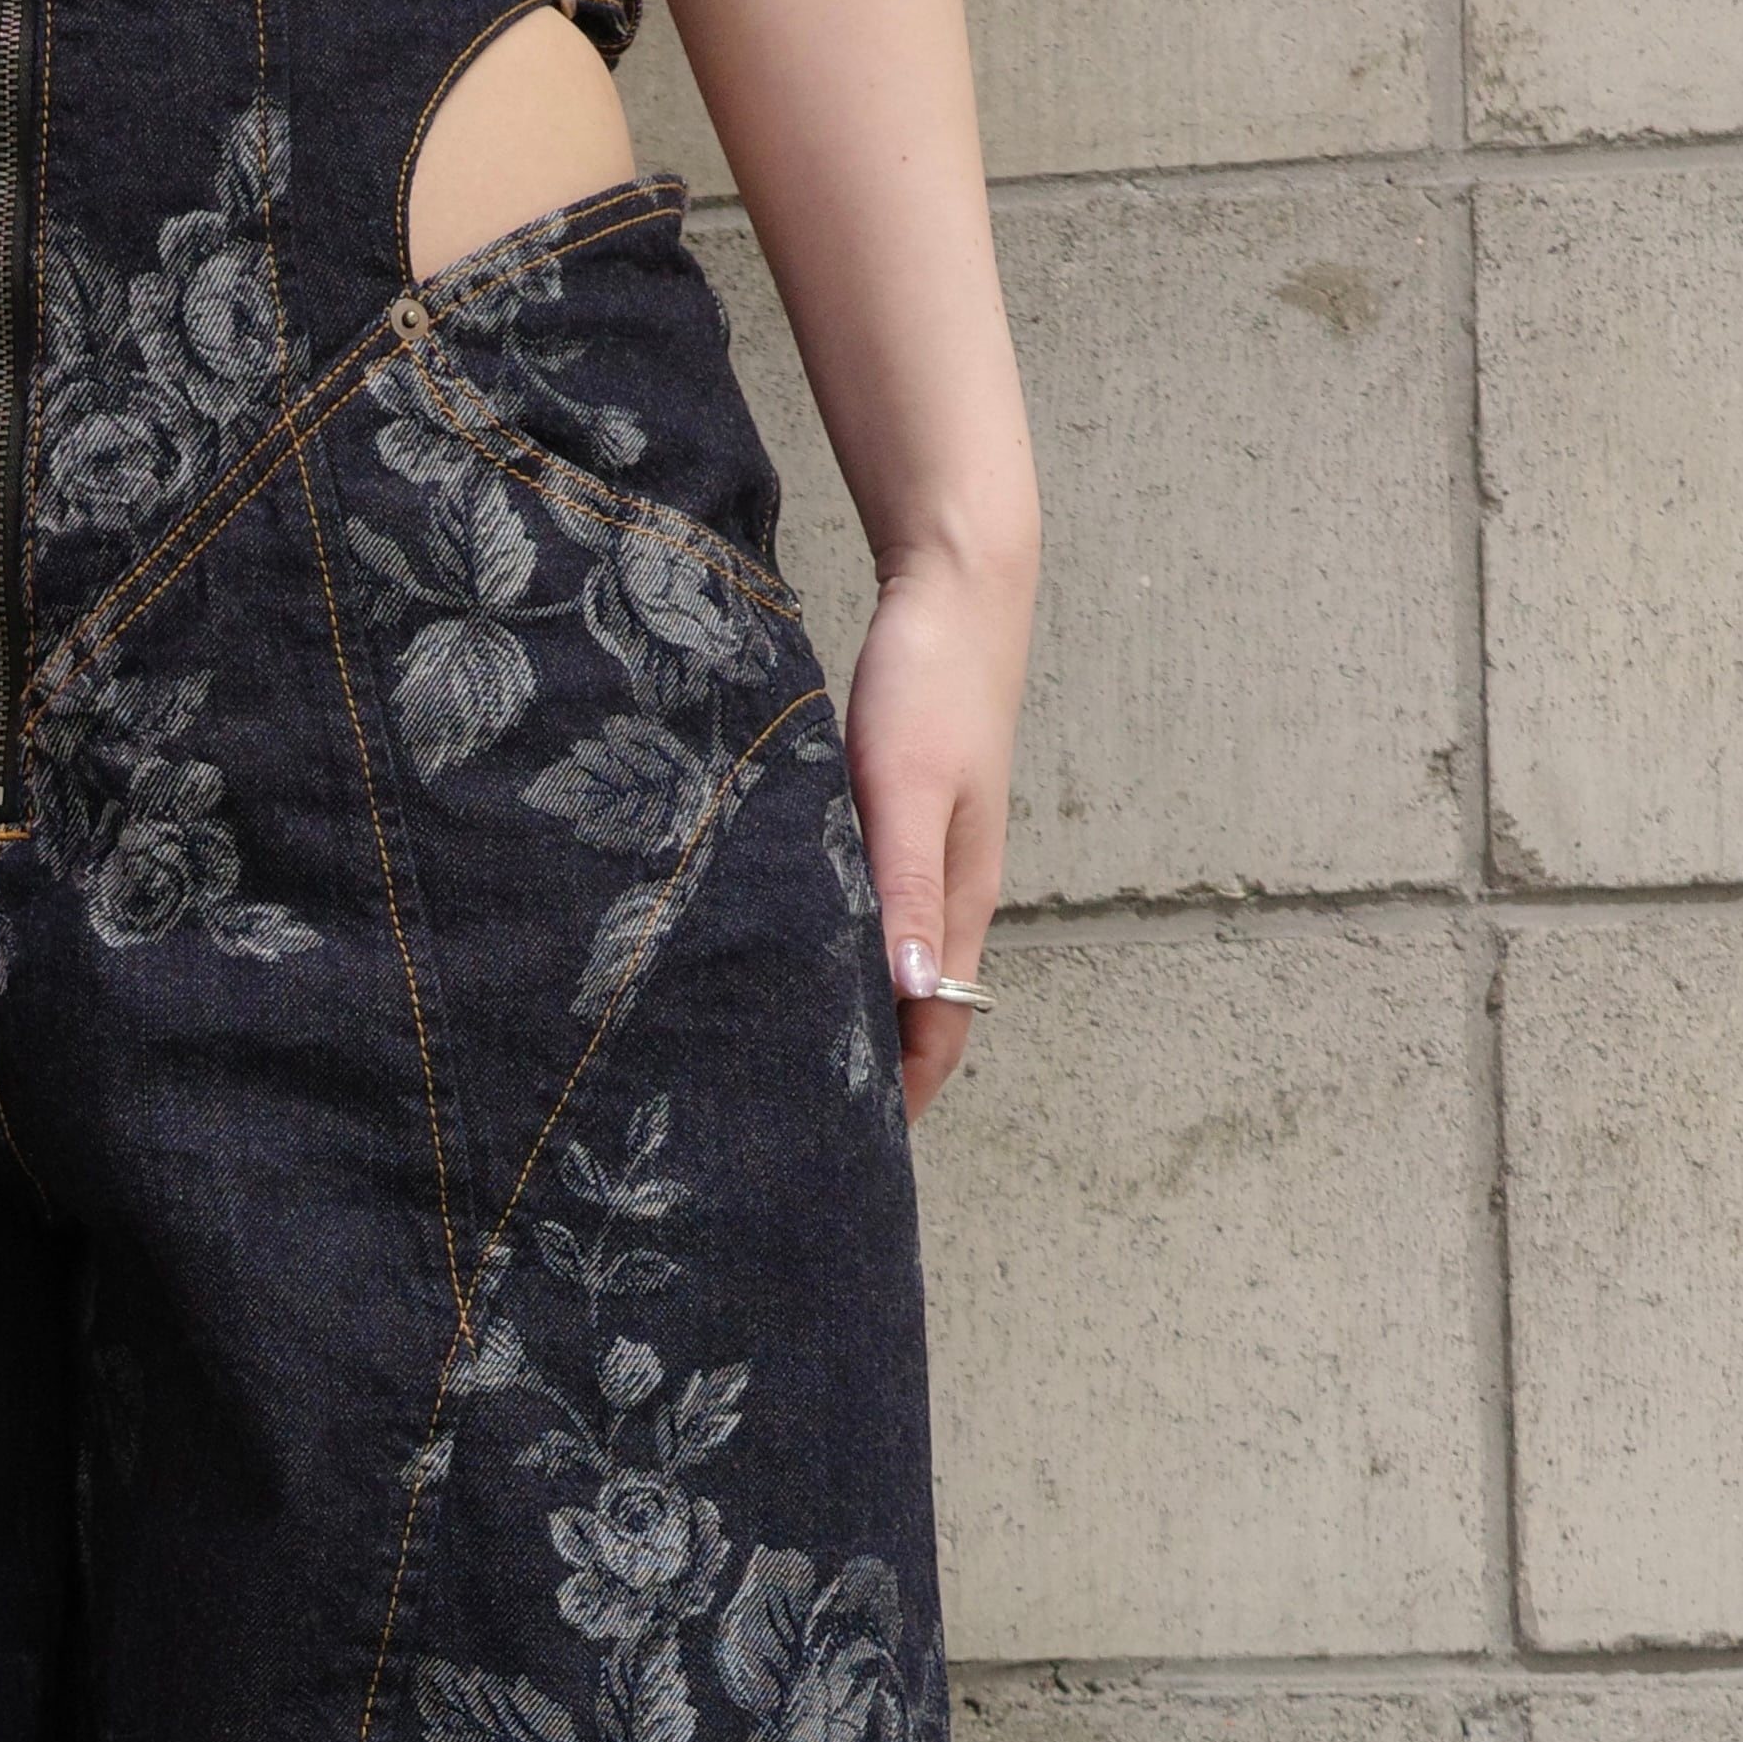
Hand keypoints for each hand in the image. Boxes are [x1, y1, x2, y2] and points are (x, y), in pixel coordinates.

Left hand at [842, 533, 1031, 1121]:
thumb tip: (912, 992)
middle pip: (918, 1012)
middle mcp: (945, 893)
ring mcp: (923, 859)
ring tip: (784, 1062)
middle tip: (799, 1128)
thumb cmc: (929, 683)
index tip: (848, 1156)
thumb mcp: (907, 789)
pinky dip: (838, 955)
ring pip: (893, 966)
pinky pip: (871, 916)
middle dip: (871, 1074)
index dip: (902, 1097)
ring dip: (854, 1016)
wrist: (954, 585)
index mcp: (958, 900)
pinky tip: (785, 959)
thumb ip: (903, 888)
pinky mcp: (896, 823)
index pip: (941, 1032)